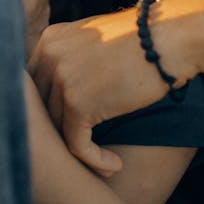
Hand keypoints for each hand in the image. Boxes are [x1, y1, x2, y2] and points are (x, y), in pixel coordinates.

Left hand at [28, 7, 172, 176]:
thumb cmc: (142, 42)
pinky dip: (94, 161)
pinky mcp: (77, 103)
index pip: (35, 87)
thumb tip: (63, 94)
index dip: (49, 112)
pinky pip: (76, 144)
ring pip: (58, 130)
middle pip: (42, 109)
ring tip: (104, 164)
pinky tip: (114, 166)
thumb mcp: (95, 40)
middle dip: (61, 135)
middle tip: (86, 153)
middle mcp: (49, 57)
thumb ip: (72, 59)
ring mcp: (61, 79)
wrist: (168, 37)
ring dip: (80, 153)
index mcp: (50, 40)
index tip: (71, 131)